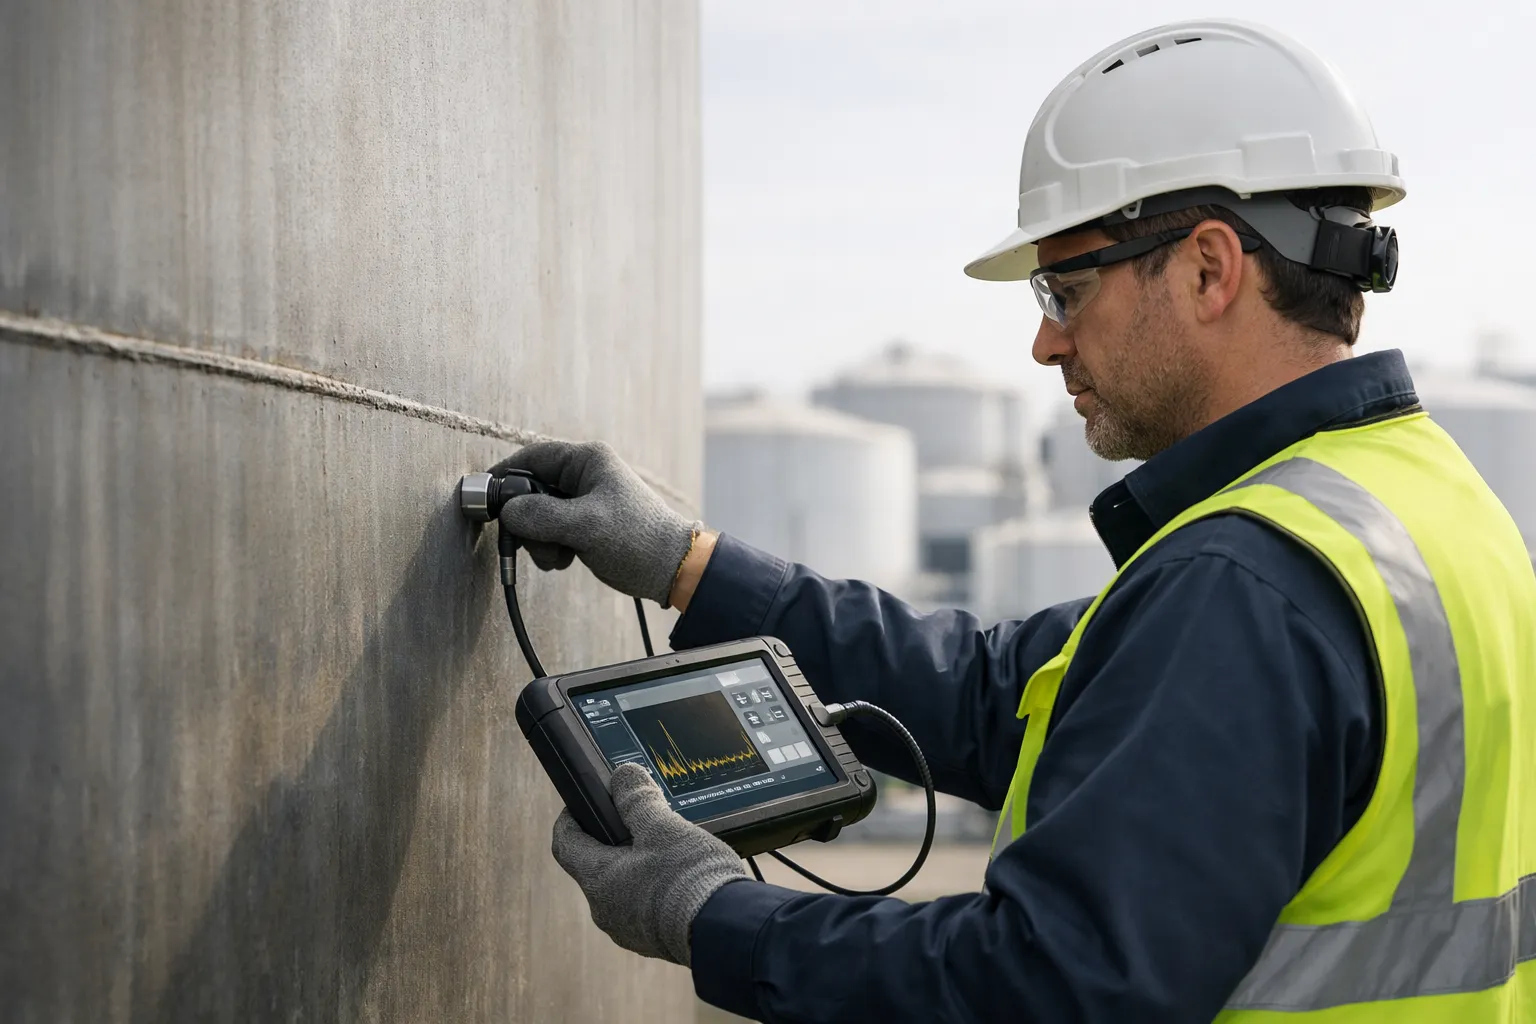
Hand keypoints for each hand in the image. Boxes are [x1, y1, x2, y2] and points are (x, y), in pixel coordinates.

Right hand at [489, 441, 698, 605]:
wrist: (671, 569)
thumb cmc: (636, 539)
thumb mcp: (585, 526)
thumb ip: (541, 516)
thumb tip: (506, 513)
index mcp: (587, 460)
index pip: (533, 456)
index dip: (505, 475)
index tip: (486, 498)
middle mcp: (584, 475)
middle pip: (531, 488)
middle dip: (527, 520)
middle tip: (535, 542)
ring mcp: (583, 501)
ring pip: (537, 514)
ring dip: (539, 539)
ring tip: (559, 555)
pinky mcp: (583, 524)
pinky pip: (550, 530)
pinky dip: (549, 547)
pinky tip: (565, 560)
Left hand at [551, 763, 747, 965]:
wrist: (725, 931)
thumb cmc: (688, 878)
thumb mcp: (662, 827)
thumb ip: (637, 799)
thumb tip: (623, 776)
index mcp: (598, 879)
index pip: (565, 843)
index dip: (570, 818)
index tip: (582, 803)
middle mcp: (605, 910)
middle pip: (597, 865)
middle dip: (615, 840)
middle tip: (641, 821)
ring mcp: (629, 930)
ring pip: (623, 888)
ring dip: (639, 866)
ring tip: (669, 848)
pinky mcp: (654, 941)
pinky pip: (645, 908)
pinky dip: (656, 889)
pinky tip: (682, 876)